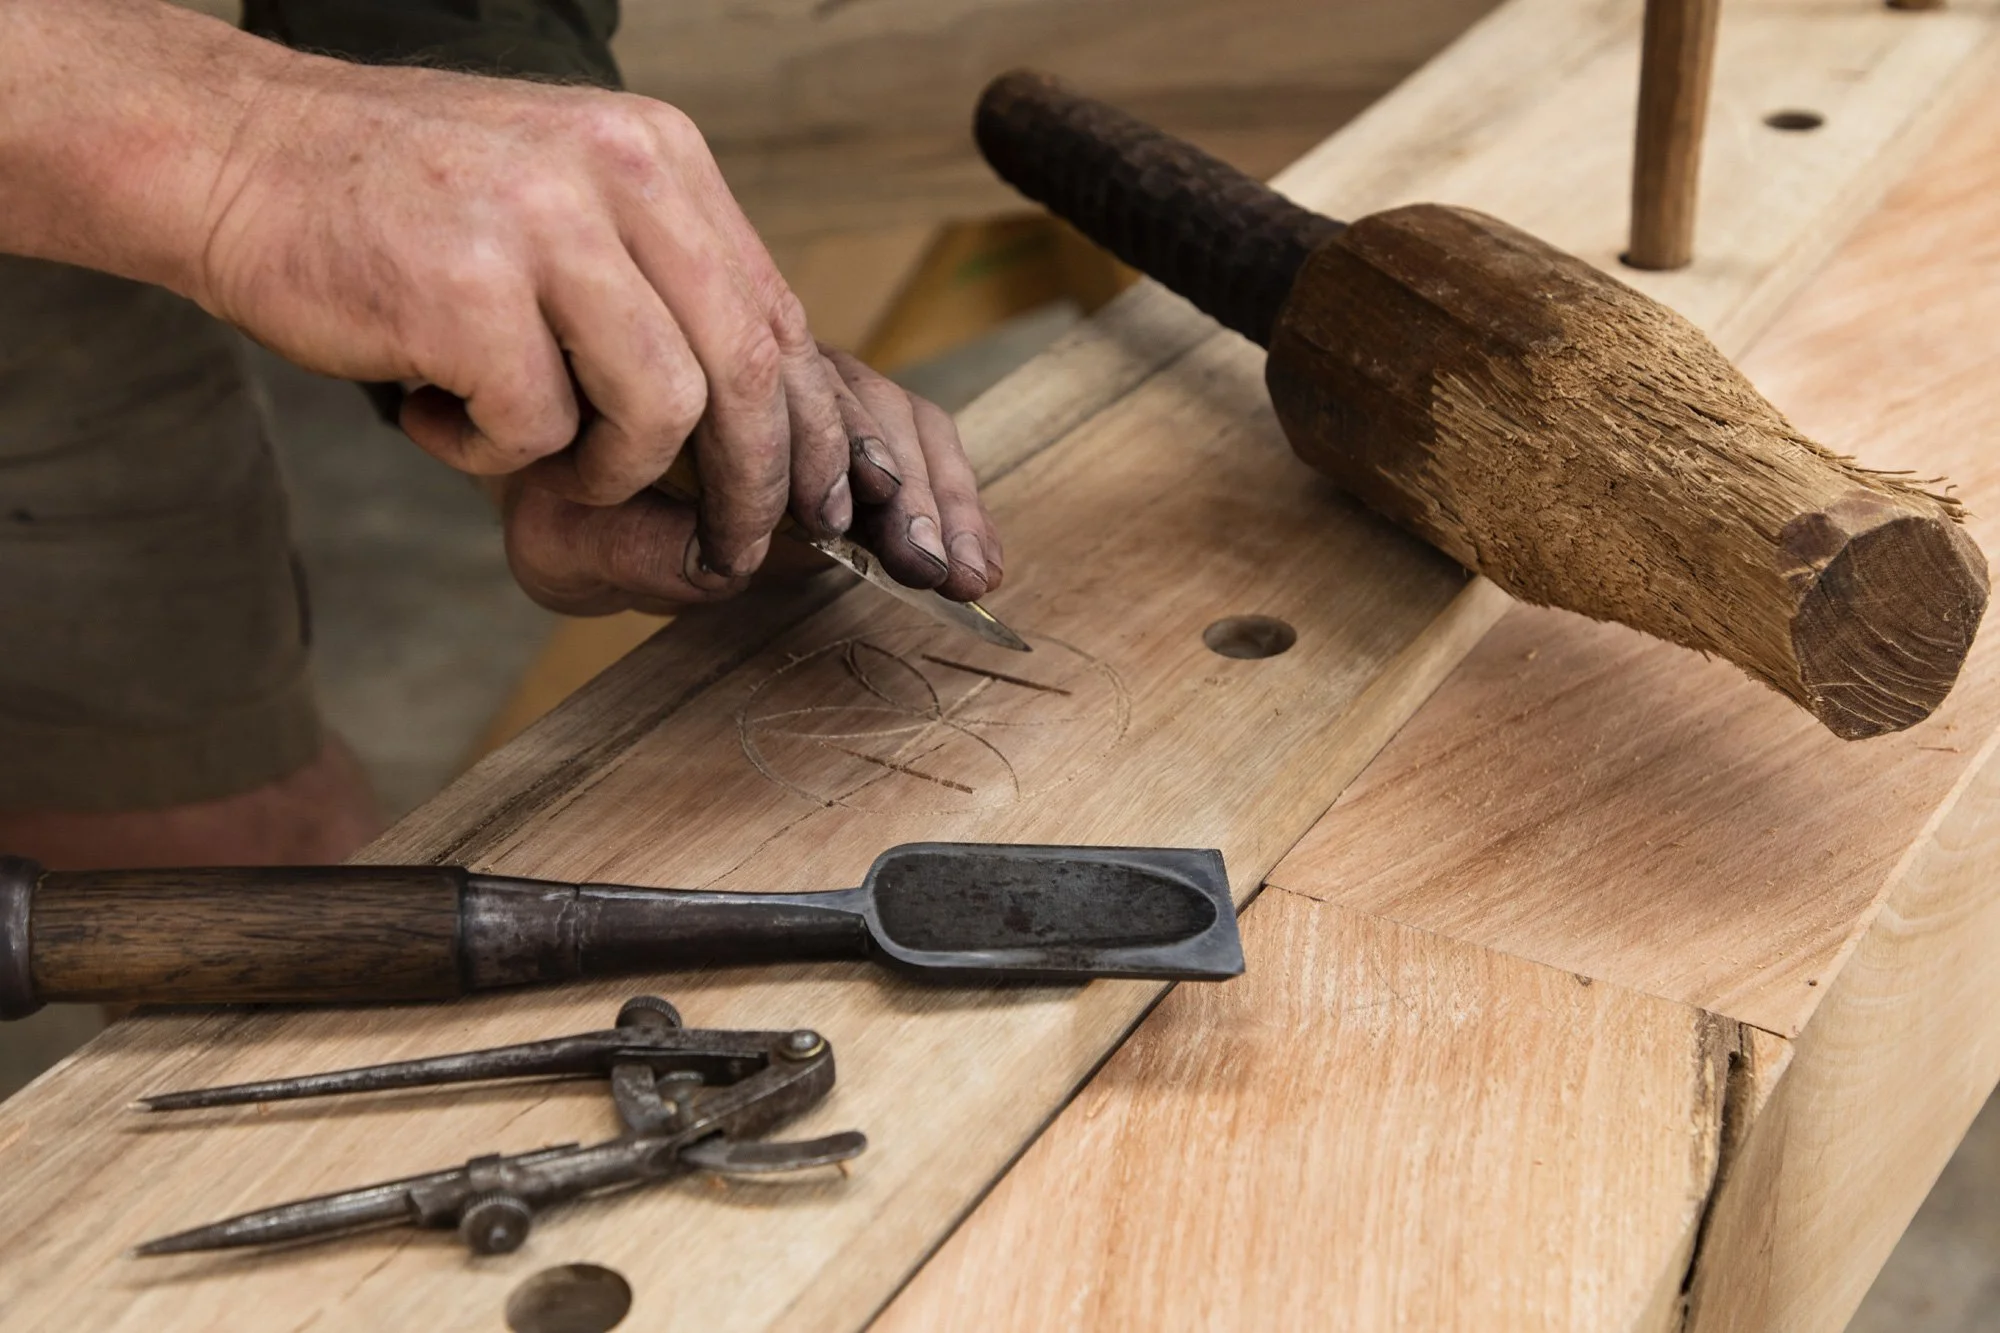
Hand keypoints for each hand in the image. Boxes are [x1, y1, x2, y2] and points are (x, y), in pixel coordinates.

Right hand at [187, 55, 1000, 605]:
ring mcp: (543, 226)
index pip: (775, 314)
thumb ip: (660, 288)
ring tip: (530, 447)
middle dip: (751, 487)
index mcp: (658, 156)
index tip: (816, 507)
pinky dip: (484, 452)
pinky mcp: (468, 292)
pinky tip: (429, 407)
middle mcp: (618, 172)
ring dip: (602, 468)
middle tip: (727, 549)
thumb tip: (768, 427)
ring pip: (659, 412)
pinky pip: (534, 431)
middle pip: (746, 371)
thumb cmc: (399, 206)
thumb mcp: (563, 205)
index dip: (808, 430)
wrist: (229, 155)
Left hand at [502, 350, 1003, 614]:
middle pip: (852, 395)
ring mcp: (811, 380)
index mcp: (681, 369)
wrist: (563, 472)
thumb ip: (627, 548)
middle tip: (921, 560)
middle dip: (898, 485)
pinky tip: (978, 554)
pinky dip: (955, 495)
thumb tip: (725, 565)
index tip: (834, 530)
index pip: (767, 389)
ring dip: (939, 493)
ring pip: (899, 413)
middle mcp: (754, 357)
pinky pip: (919, 436)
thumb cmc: (563, 503)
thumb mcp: (564, 537)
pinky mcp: (852, 412)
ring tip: (962, 569)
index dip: (811, 460)